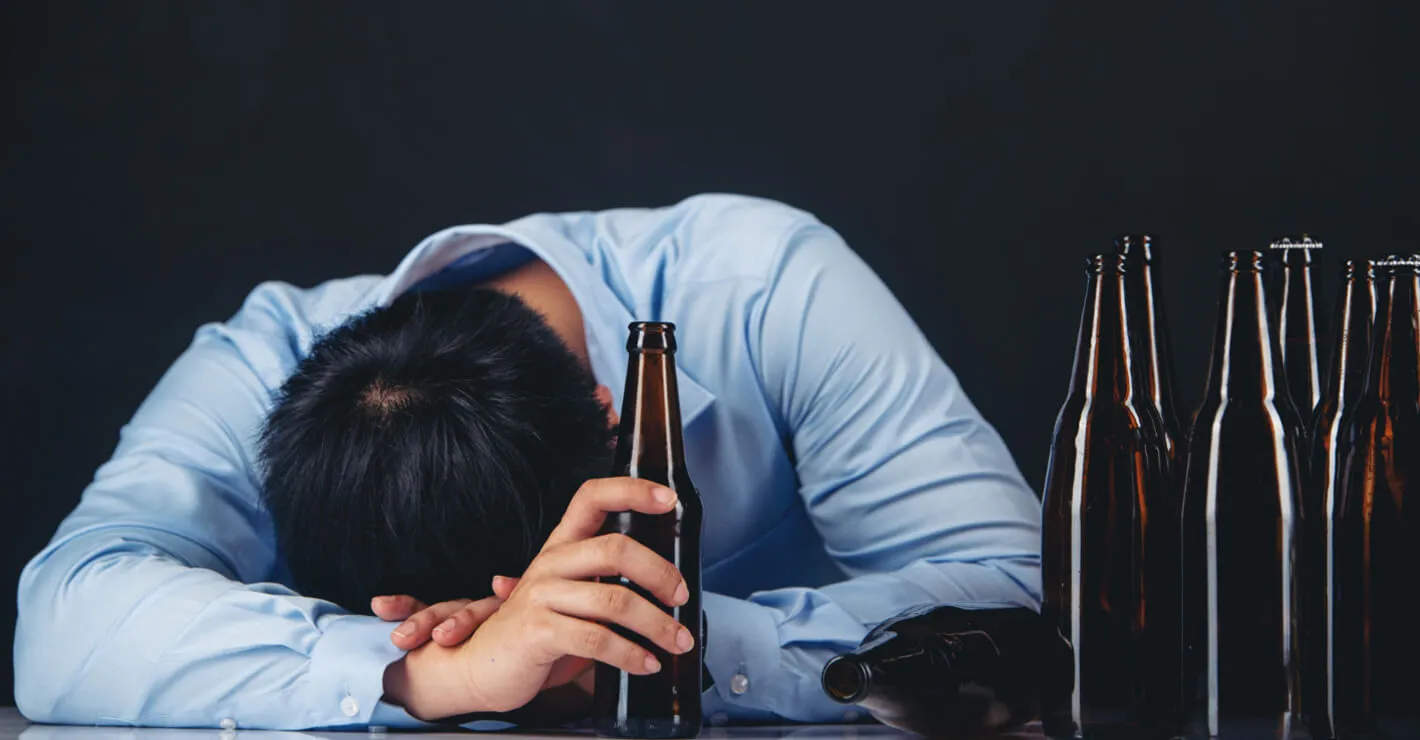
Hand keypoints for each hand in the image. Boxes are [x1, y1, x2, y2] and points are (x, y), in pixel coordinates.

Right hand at [383, 477, 694, 718]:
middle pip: (616, 549)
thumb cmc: (536, 633)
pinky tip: (646, 664)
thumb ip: (607, 586)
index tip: (668, 499)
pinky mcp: (537, 632)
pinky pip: (597, 640)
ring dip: (657, 625)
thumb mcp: (570, 600)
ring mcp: (540, 596)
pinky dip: (631, 655)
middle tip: (682, 597)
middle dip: (660, 573)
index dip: (631, 491)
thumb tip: (668, 586)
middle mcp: (550, 564)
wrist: (479, 668)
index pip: (592, 498)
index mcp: (560, 548)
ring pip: (614, 601)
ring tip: (677, 641)